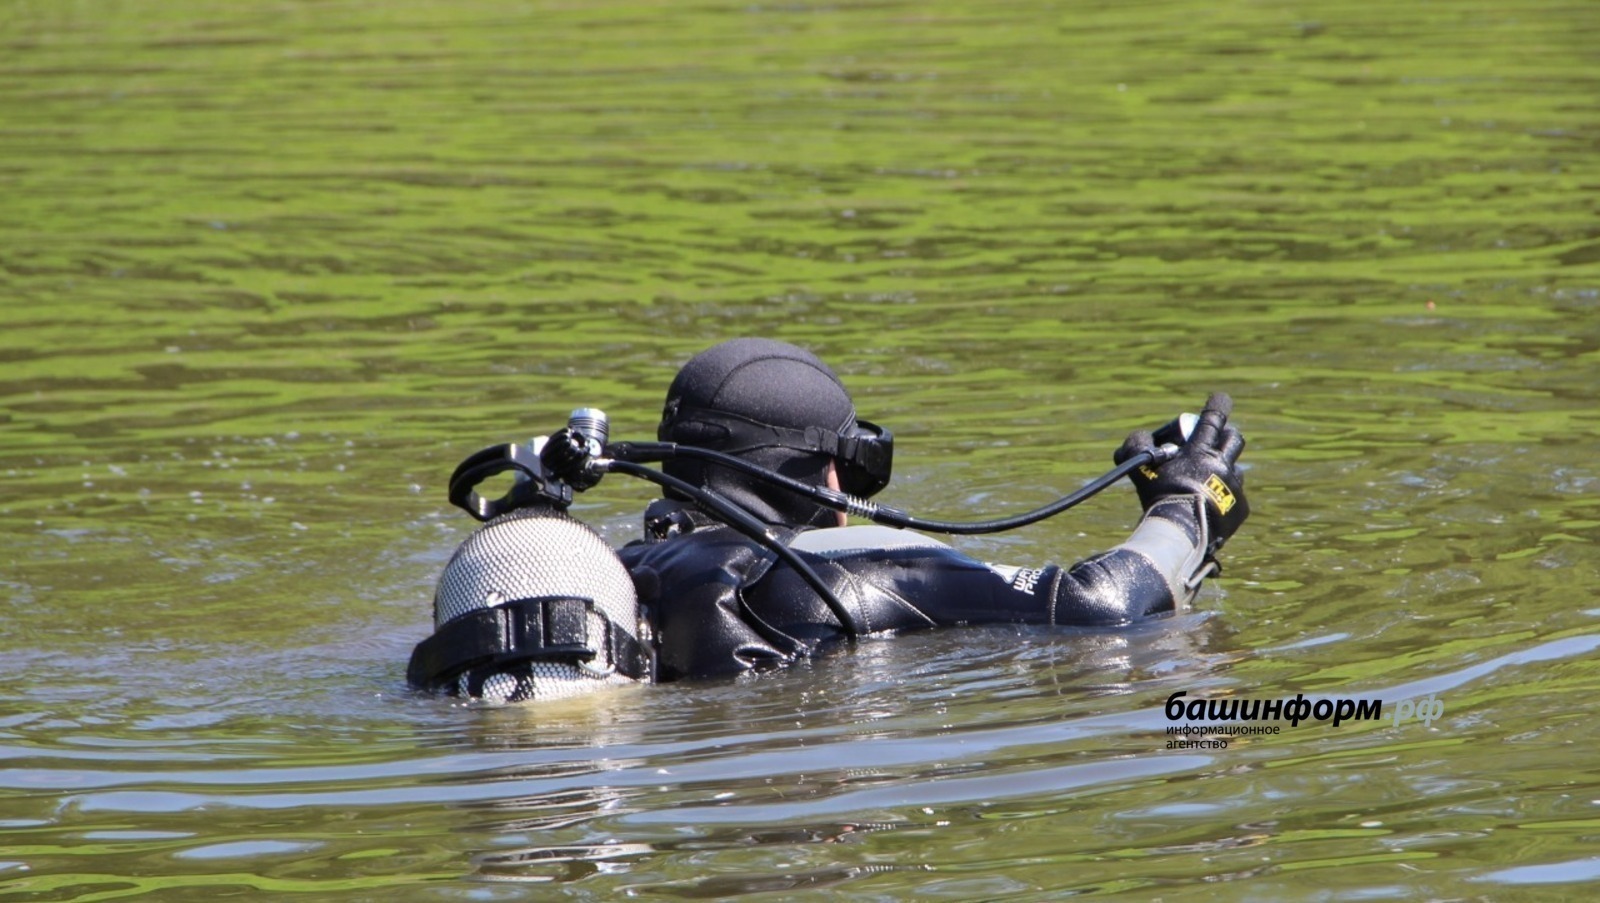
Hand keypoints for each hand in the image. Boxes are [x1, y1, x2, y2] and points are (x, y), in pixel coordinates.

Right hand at [1115, 393, 1248, 551]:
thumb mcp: (1139, 470)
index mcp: (1200, 451)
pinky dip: (1223, 497)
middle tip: (1214, 441)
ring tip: (1206, 481)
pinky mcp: (1241, 508)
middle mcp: (1222, 464)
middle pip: (1234, 439)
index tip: (1220, 398)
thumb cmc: (1159, 499)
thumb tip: (1140, 438)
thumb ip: (1134, 447)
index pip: (1213, 419)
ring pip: (1235, 468)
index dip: (1217, 405)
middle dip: (1225, 435)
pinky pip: (1234, 497)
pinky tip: (1209, 507)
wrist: (1181, 533)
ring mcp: (1234, 486)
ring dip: (1223, 468)